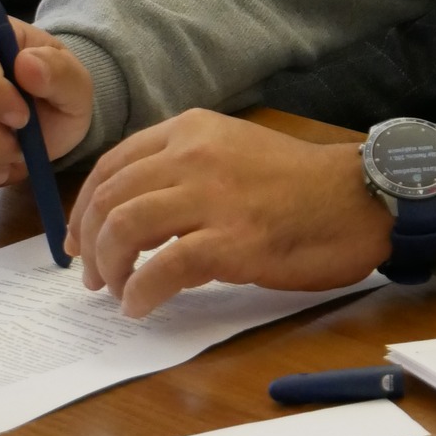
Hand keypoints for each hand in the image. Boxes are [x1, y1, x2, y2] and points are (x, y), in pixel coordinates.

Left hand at [65, 111, 393, 318]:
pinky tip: (142, 306)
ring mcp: (212, 197)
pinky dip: (141, 292)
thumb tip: (134, 211)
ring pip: (125, 228)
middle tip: (94, 277)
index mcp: (193, 129)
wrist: (357, 199)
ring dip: (109, 268)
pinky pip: (162, 268)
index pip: (113, 165)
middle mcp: (195, 154)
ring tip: (118, 291)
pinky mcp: (231, 240)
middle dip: (90, 243)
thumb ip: (186, 168)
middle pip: (110, 197)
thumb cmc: (299, 184)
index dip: (85, 207)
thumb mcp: (234, 151)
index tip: (78, 239)